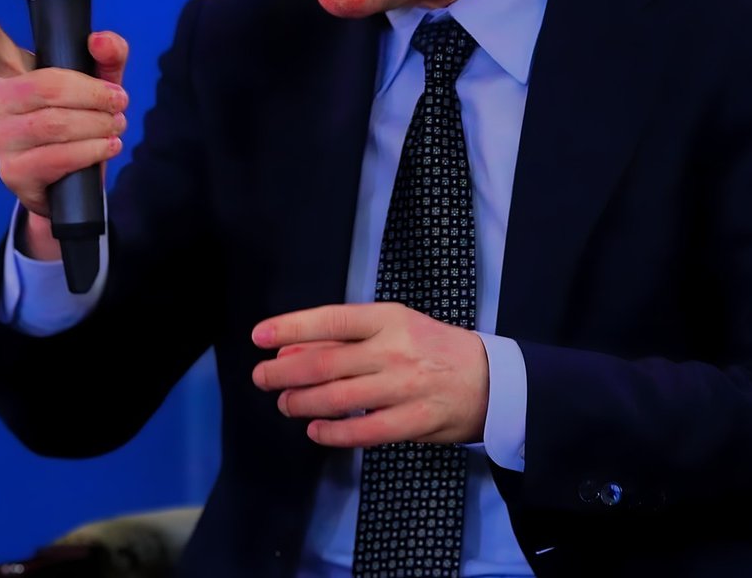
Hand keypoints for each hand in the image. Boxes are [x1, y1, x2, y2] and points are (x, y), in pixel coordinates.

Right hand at [0, 5, 128, 257]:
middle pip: (47, 86)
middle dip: (93, 95)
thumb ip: (108, 57)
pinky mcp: (11, 172)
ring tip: (115, 127)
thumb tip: (99, 40)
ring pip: (54, 123)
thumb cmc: (82, 123)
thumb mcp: (102, 86)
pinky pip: (55, 157)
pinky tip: (107, 147)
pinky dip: (90, 151)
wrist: (75, 184)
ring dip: (97, 125)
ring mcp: (1, 138)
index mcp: (15, 74)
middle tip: (120, 103)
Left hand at [250, 303, 488, 447]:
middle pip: (326, 363)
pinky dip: (334, 433)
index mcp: (389, 319)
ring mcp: (405, 387)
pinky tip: (316, 430)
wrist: (491, 379)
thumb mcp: (394, 328)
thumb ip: (344, 340)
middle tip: (262, 378)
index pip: (332, 320)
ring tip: (285, 404)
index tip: (259, 336)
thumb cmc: (432, 347)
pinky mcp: (414, 421)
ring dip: (302, 403)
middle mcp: (395, 350)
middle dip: (284, 373)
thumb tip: (289, 350)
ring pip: (339, 398)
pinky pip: (364, 431)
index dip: (291, 328)